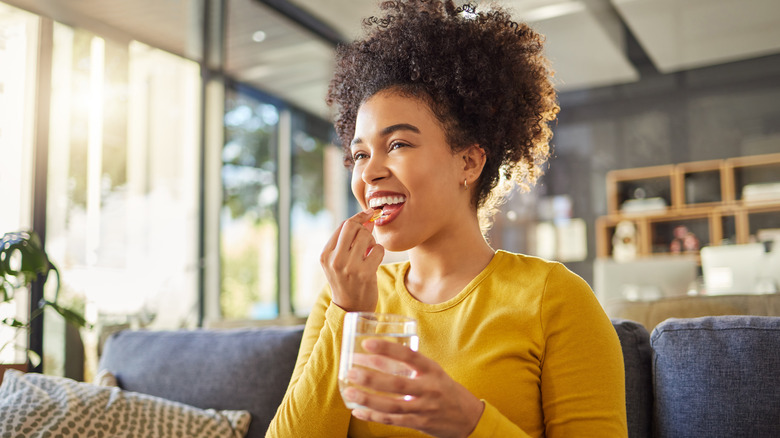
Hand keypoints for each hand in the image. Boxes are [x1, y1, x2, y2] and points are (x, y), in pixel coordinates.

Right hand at [320, 209, 384, 311]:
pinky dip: (379, 252)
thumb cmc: (347, 280)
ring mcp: (349, 267)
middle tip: (367, 239)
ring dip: (372, 242)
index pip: (343, 225)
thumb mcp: (340, 260)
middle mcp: (334, 260)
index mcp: (325, 254)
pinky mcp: (365, 273)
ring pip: (366, 236)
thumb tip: (368, 218)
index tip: (369, 213)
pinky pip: (378, 249)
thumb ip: (349, 240)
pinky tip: (374, 261)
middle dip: (364, 228)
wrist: (351, 308)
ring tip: (368, 253)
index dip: (358, 217)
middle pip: (353, 226)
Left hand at [343, 339, 484, 437]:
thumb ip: (411, 365)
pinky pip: (393, 420)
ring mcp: (424, 408)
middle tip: (351, 371)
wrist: (468, 417)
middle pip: (397, 384)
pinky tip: (358, 411)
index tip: (366, 344)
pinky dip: (374, 416)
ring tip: (349, 392)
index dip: (387, 349)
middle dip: (371, 378)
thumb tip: (377, 356)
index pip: (409, 356)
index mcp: (432, 370)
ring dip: (368, 399)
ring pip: (392, 405)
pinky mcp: (419, 423)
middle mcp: (429, 388)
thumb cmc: (444, 389)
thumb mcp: (433, 372)